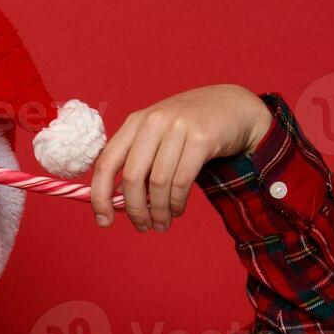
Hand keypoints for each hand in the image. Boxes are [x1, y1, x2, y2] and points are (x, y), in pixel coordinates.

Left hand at [89, 84, 272, 231]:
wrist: (233, 107)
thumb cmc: (189, 129)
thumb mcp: (157, 137)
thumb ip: (136, 163)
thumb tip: (115, 201)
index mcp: (135, 122)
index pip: (106, 163)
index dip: (100, 196)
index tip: (102, 220)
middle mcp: (153, 121)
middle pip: (133, 177)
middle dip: (135, 210)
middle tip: (142, 227)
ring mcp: (178, 127)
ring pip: (159, 183)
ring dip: (159, 211)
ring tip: (162, 223)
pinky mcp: (202, 138)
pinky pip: (182, 181)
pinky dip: (177, 202)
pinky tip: (177, 209)